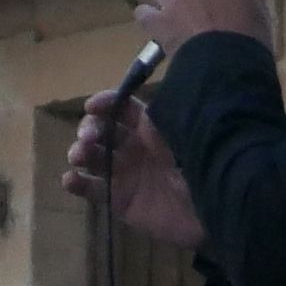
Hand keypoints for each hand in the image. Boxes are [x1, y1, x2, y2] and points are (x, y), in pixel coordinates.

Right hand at [64, 89, 204, 253]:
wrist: (215, 210)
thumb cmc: (205, 165)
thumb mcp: (188, 132)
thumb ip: (164, 112)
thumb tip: (156, 75)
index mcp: (151, 127)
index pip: (121, 107)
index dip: (105, 103)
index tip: (92, 106)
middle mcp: (135, 147)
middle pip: (101, 131)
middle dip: (89, 129)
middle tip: (88, 139)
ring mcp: (126, 174)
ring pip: (93, 157)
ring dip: (80, 152)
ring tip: (79, 156)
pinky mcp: (120, 200)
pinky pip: (93, 190)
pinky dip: (77, 184)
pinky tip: (70, 179)